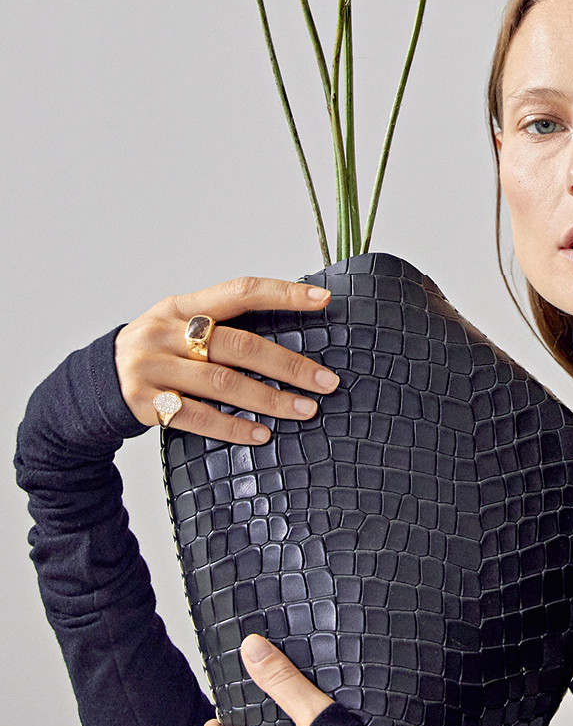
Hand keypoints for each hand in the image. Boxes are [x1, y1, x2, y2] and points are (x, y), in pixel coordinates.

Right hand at [115, 275, 337, 445]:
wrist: (94, 385)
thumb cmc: (155, 353)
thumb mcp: (177, 326)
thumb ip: (220, 326)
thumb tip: (291, 333)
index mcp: (180, 306)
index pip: (239, 291)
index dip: (282, 293)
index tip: (322, 299)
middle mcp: (165, 333)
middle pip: (238, 345)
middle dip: (288, 364)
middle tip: (325, 381)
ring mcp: (152, 369)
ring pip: (222, 383)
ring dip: (270, 398)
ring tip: (305, 409)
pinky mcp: (145, 404)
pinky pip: (197, 417)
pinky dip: (232, 427)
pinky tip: (261, 434)